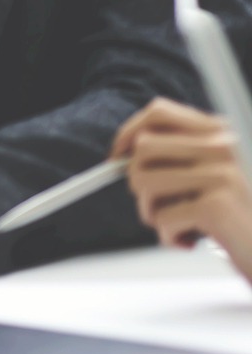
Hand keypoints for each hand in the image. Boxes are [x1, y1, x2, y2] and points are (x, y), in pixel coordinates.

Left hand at [113, 97, 251, 278]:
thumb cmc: (236, 220)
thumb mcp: (211, 177)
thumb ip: (178, 155)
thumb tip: (124, 151)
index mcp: (220, 134)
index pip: (160, 112)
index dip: (129, 131)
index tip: (118, 155)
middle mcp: (223, 147)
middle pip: (142, 148)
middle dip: (139, 182)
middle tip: (161, 203)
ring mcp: (220, 175)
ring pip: (143, 182)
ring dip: (152, 212)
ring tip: (180, 222)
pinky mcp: (215, 205)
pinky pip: (161, 218)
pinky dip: (169, 237)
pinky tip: (192, 241)